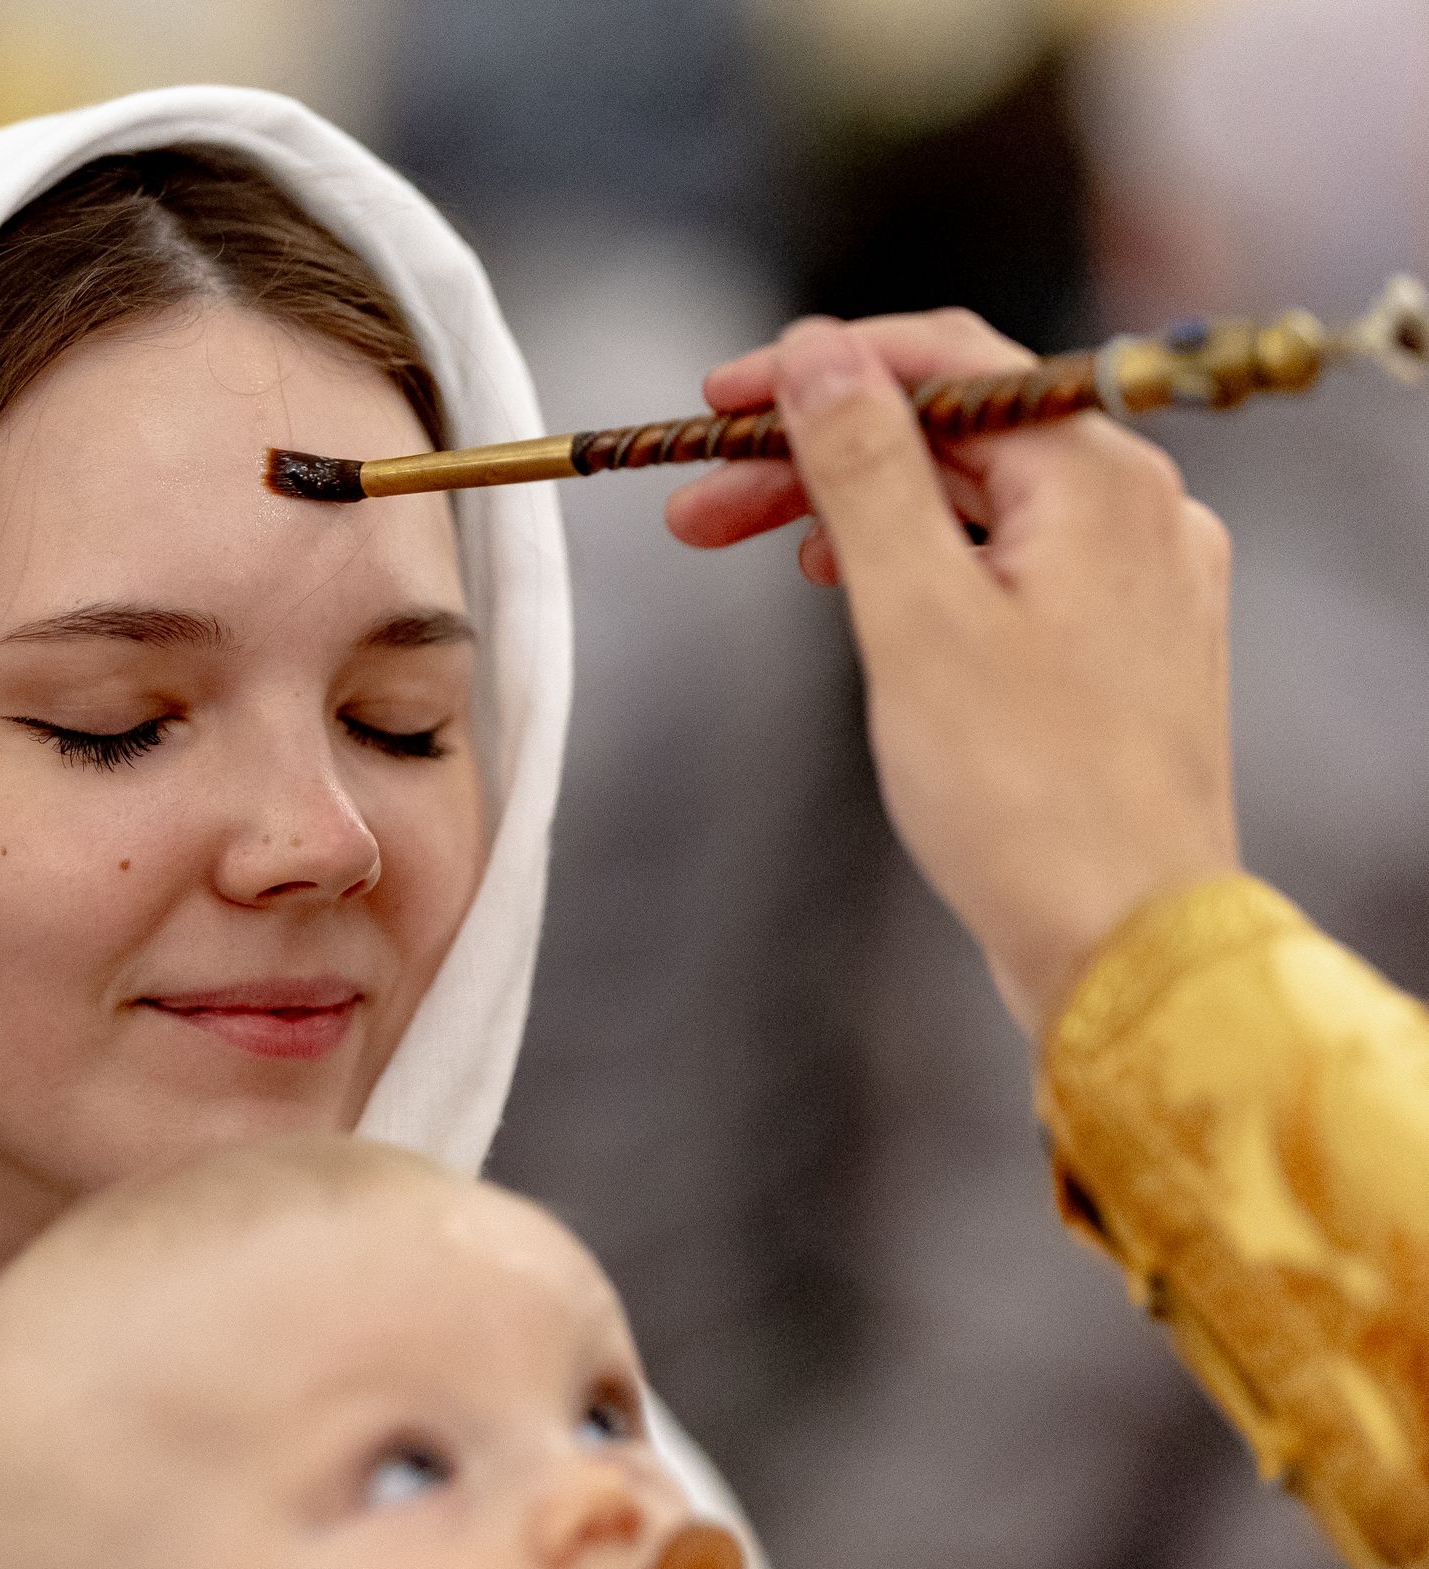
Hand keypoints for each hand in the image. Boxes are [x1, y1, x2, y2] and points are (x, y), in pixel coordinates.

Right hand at [664, 310, 1239, 1035]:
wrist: (1128, 944)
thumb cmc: (1028, 797)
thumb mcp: (915, 615)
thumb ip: (864, 470)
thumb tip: (818, 357)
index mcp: (1101, 478)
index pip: (946, 362)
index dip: (817, 368)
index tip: (716, 401)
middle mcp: (1138, 509)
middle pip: (951, 433)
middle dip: (815, 453)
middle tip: (697, 499)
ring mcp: (1135, 579)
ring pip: (972, 500)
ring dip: (854, 511)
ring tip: (748, 548)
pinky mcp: (1116, 646)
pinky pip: (1004, 562)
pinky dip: (915, 562)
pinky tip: (851, 592)